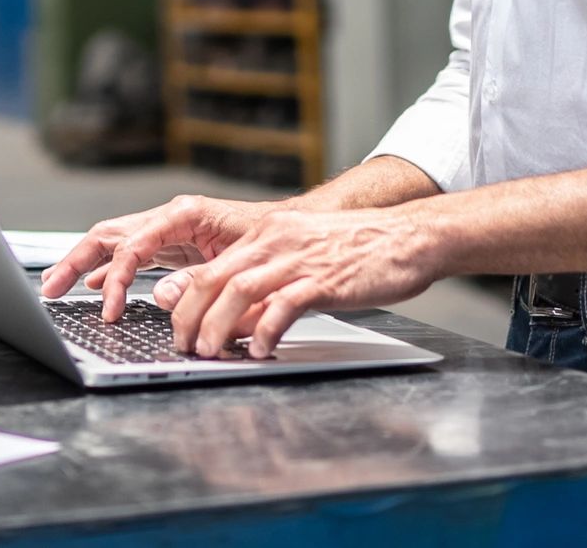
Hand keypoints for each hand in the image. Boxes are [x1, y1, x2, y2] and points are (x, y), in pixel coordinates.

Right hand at [39, 194, 275, 322]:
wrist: (293, 230)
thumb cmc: (271, 241)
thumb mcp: (238, 263)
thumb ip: (198, 280)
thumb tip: (159, 297)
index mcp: (183, 215)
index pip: (132, 245)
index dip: (115, 279)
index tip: (108, 310)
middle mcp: (169, 217)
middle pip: (108, 235)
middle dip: (75, 260)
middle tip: (49, 289)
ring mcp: (167, 229)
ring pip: (112, 242)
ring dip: (82, 263)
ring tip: (54, 285)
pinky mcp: (171, 244)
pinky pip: (129, 254)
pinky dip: (107, 268)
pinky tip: (92, 284)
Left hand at [162, 206, 439, 358]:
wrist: (409, 237)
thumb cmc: (359, 252)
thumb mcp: (304, 261)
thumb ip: (268, 288)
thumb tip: (235, 324)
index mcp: (268, 234)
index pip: (212, 267)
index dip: (187, 301)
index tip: (177, 328)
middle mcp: (277, 240)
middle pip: (216, 278)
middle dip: (192, 316)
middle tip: (185, 347)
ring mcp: (300, 258)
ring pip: (240, 289)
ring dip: (218, 325)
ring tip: (211, 352)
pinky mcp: (325, 278)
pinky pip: (285, 304)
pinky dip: (266, 329)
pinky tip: (261, 349)